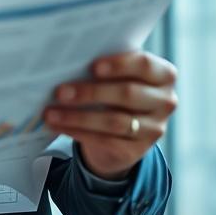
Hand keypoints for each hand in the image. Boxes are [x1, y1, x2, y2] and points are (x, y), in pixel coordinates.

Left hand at [44, 50, 177, 179]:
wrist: (119, 134)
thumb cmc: (112, 93)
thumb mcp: (114, 78)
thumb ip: (102, 69)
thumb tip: (67, 64)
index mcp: (162, 76)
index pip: (145, 65)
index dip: (120, 65)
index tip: (93, 67)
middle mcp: (165, 101)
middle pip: (128, 94)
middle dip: (91, 92)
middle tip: (60, 92)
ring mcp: (154, 129)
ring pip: (114, 121)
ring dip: (78, 117)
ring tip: (50, 112)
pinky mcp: (137, 150)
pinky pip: (104, 141)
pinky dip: (76, 132)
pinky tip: (57, 126)